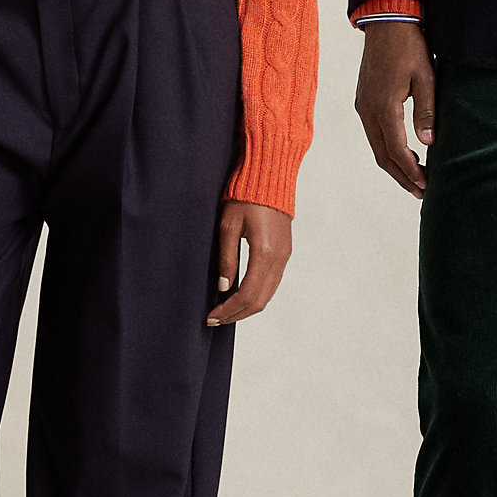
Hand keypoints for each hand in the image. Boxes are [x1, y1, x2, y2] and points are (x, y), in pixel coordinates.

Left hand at [208, 201, 292, 325]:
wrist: (269, 177)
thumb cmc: (245, 197)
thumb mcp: (228, 226)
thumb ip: (226, 259)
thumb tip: (224, 288)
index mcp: (264, 253)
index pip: (247, 294)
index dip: (228, 310)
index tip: (211, 316)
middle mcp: (279, 258)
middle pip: (260, 301)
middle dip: (237, 314)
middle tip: (216, 319)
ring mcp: (285, 256)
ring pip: (268, 294)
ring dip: (247, 307)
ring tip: (226, 311)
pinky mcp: (285, 252)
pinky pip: (272, 282)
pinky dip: (257, 295)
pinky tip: (240, 294)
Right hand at [355, 21, 434, 197]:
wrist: (387, 21)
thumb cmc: (409, 46)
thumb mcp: (425, 77)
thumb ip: (426, 111)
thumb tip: (429, 142)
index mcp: (384, 106)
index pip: (397, 150)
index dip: (412, 171)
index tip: (426, 185)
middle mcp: (368, 110)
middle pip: (382, 155)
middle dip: (402, 176)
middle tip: (421, 191)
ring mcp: (363, 106)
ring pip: (376, 146)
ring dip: (394, 165)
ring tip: (414, 178)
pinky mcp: (364, 100)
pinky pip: (373, 134)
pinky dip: (386, 149)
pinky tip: (402, 153)